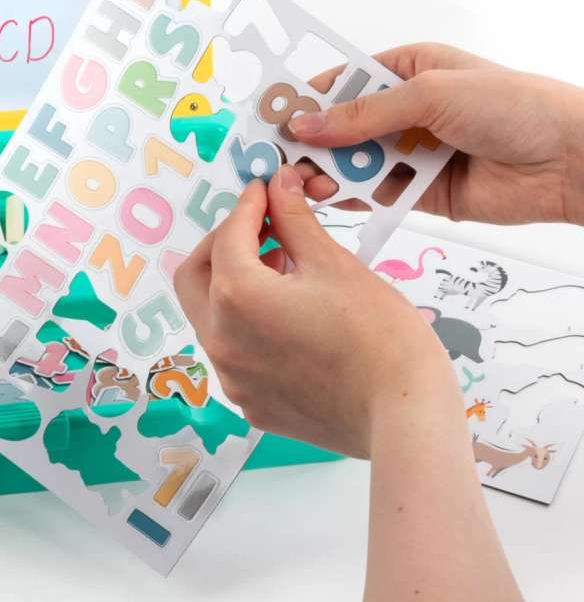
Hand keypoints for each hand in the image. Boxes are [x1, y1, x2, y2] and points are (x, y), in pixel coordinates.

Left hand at [174, 165, 459, 458]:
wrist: (407, 418)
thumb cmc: (379, 337)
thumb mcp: (334, 264)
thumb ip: (294, 219)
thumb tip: (280, 184)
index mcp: (236, 297)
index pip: (229, 235)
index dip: (249, 206)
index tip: (268, 190)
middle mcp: (221, 340)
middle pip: (195, 276)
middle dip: (222, 244)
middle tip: (260, 228)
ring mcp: (233, 378)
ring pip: (211, 316)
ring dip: (233, 285)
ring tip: (281, 267)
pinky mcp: (252, 405)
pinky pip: (234, 352)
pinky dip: (247, 324)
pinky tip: (288, 314)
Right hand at [287, 43, 583, 225]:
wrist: (569, 159)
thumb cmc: (512, 106)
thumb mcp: (430, 94)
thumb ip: (364, 114)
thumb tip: (306, 124)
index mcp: (408, 69)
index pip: (343, 82)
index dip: (307, 99)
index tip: (272, 115)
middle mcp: (406, 109)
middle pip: (342, 125)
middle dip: (310, 140)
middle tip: (276, 157)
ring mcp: (412, 151)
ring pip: (353, 161)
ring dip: (327, 170)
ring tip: (302, 180)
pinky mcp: (420, 190)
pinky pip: (374, 192)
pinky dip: (350, 195)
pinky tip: (329, 196)